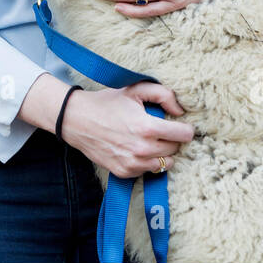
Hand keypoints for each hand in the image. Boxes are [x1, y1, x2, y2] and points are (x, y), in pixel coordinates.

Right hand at [60, 82, 194, 178]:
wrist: (77, 120)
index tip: (180, 124)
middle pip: (175, 149)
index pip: (184, 135)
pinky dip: (147, 161)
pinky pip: (148, 171)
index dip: (185, 128)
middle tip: (159, 129)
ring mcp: (133, 163)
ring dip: (162, 153)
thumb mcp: (135, 90)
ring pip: (165, 164)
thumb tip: (180, 111)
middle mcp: (142, 149)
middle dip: (171, 139)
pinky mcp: (124, 172)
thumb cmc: (108, 103)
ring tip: (150, 140)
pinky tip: (137, 149)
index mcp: (147, 127)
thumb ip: (163, 95)